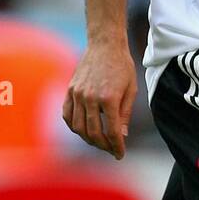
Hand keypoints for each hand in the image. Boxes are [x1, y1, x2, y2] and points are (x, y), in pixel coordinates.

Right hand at [62, 41, 136, 159]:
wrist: (105, 44)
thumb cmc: (122, 66)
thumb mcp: (131, 90)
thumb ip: (125, 114)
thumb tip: (121, 136)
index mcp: (109, 99)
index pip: (112, 132)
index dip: (117, 147)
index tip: (120, 154)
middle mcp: (91, 98)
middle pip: (93, 133)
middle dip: (103, 146)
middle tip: (110, 149)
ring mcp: (78, 94)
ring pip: (78, 127)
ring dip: (88, 139)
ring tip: (98, 142)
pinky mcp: (70, 90)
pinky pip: (67, 115)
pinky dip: (73, 126)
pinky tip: (82, 130)